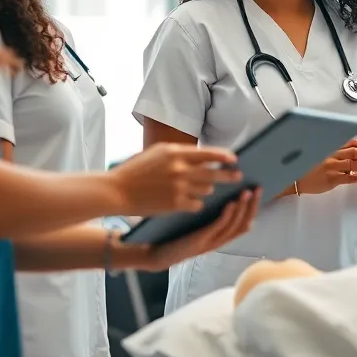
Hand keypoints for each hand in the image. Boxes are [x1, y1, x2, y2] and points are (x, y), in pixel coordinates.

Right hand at [108, 144, 241, 215]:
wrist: (118, 191)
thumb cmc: (136, 170)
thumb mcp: (157, 153)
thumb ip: (180, 153)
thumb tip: (202, 156)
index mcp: (175, 153)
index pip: (208, 153)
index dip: (224, 156)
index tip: (234, 159)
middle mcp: (180, 169)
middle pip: (213, 172)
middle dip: (228, 175)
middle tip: (238, 176)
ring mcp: (179, 187)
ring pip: (206, 189)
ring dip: (207, 189)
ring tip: (206, 188)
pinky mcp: (175, 204)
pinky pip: (197, 204)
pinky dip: (196, 203)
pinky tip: (191, 202)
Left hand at [130, 189, 260, 270]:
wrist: (153, 252)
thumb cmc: (173, 235)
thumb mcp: (194, 223)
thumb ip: (206, 211)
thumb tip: (214, 186)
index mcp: (219, 236)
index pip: (245, 222)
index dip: (253, 206)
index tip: (256, 188)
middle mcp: (218, 241)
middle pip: (244, 224)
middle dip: (252, 206)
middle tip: (257, 188)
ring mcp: (210, 243)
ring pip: (234, 226)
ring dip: (242, 208)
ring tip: (246, 192)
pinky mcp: (200, 242)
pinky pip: (218, 228)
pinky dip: (227, 216)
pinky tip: (230, 203)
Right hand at [297, 139, 356, 194]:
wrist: (295, 179)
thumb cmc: (307, 167)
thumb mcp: (320, 155)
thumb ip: (335, 152)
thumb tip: (350, 152)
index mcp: (329, 148)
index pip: (349, 143)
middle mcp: (331, 155)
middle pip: (353, 152)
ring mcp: (331, 167)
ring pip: (353, 164)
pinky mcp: (331, 178)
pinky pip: (348, 178)